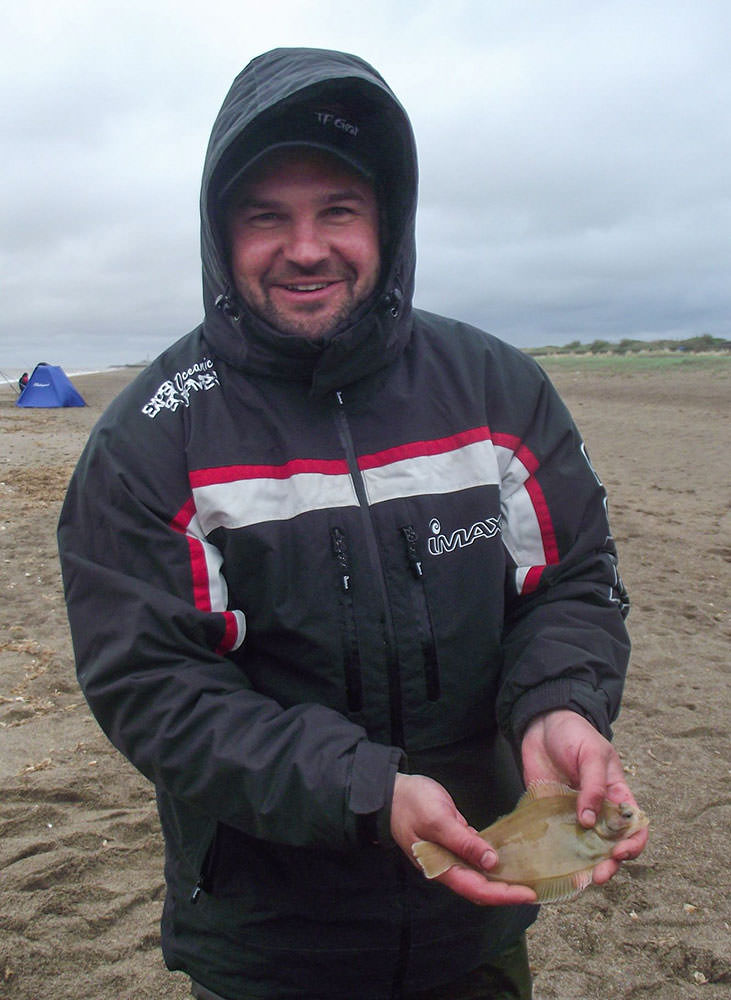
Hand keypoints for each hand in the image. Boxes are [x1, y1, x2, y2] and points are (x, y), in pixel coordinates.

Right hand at [390, 773, 536, 905]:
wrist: (392, 792)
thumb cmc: (412, 804)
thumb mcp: (438, 820)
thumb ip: (463, 842)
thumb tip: (491, 862)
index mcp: (441, 867)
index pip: (478, 889)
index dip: (504, 894)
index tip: (528, 894)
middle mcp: (447, 866)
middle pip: (482, 887)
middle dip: (508, 891)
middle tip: (536, 889)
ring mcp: (450, 855)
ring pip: (480, 874)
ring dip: (502, 878)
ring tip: (528, 876)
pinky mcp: (454, 842)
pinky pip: (476, 857)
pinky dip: (492, 859)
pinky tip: (510, 855)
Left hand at [521, 710, 647, 882]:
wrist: (541, 723)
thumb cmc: (574, 734)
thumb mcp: (592, 755)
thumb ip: (594, 786)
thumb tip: (590, 821)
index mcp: (617, 795)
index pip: (633, 827)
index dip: (633, 844)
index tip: (622, 853)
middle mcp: (599, 811)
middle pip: (610, 846)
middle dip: (609, 864)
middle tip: (598, 875)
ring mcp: (574, 815)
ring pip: (584, 849)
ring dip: (585, 866)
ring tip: (580, 879)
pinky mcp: (551, 816)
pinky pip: (558, 840)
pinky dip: (559, 856)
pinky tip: (555, 869)